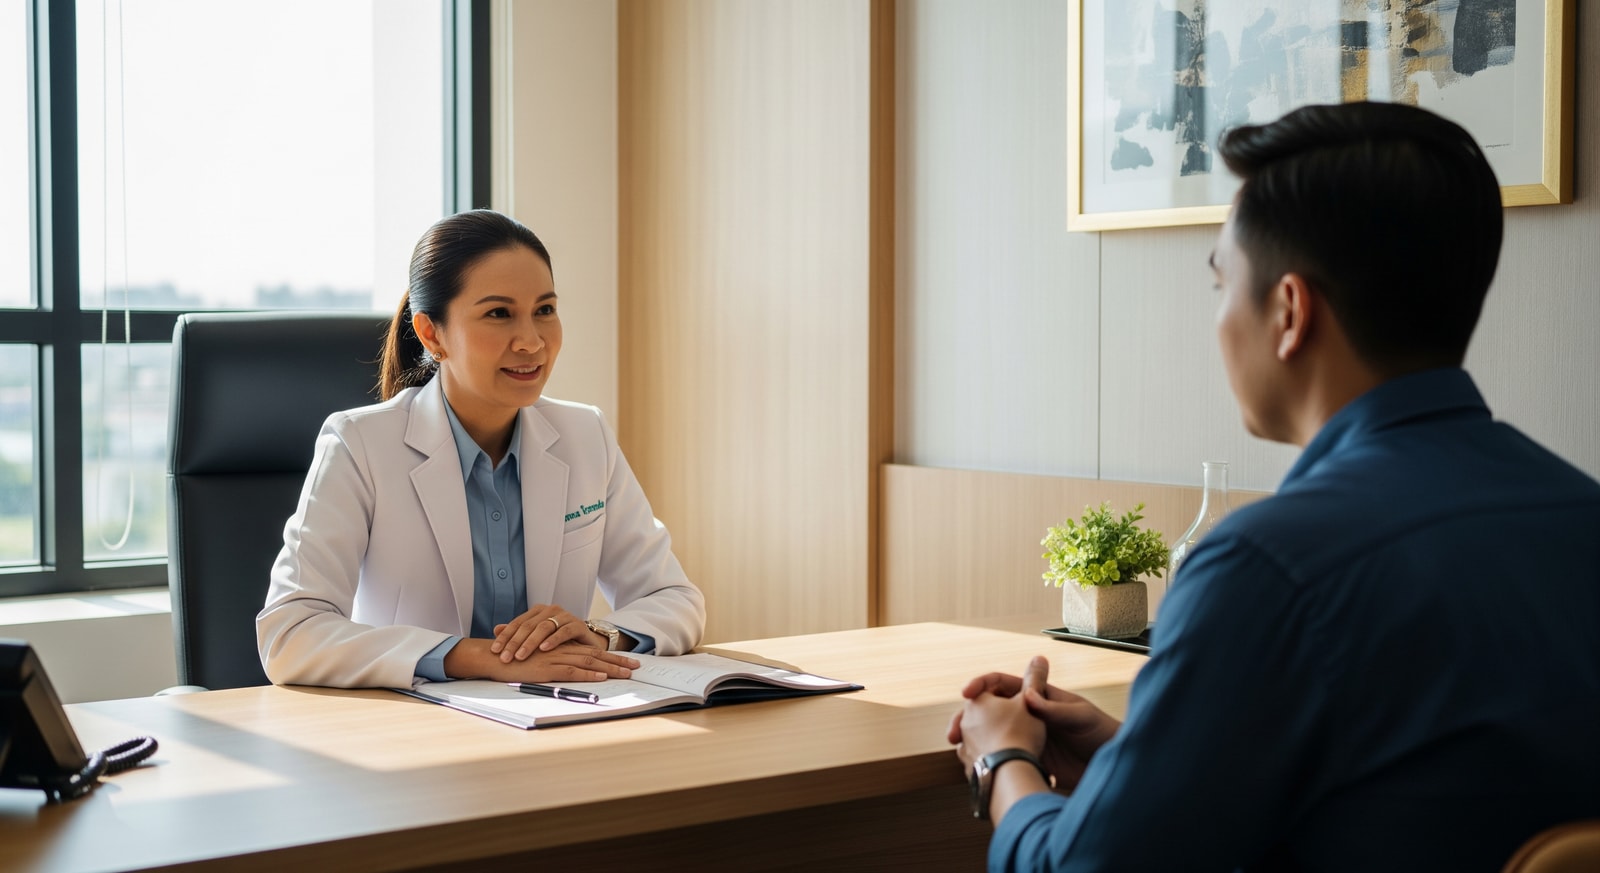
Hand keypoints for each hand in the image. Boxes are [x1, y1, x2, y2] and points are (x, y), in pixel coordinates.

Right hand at [444, 638, 637, 682]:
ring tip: (627, 673)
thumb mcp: (538, 662)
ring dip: (610, 668)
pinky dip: (588, 673)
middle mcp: (561, 651)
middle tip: (637, 667)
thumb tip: (569, 671)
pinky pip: (572, 670)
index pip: (590, 652)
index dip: (610, 657)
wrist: (494, 657)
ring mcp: (555, 658)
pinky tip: (602, 677)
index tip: (627, 663)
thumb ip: (552, 663)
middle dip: (618, 662)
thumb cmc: (513, 661)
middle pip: (595, 655)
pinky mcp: (547, 668)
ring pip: (589, 662)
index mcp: (561, 649)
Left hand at [490, 605, 605, 661]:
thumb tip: (496, 629)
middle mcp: (550, 610)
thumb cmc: (559, 641)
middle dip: (515, 642)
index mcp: (538, 611)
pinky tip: (544, 648)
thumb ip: (518, 632)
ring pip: (544, 627)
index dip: (505, 636)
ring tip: (520, 655)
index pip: (517, 623)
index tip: (495, 650)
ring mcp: (564, 616)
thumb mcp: (537, 637)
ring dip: (530, 642)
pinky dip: (553, 640)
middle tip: (505, 657)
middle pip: (528, 626)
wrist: (587, 642)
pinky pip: (563, 631)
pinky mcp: (577, 624)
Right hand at [948, 655, 1120, 789]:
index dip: (982, 685)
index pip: (1002, 684)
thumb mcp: (1080, 717)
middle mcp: (1029, 716)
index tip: (966, 693)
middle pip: (989, 711)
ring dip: (973, 743)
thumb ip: (1054, 708)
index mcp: (1038, 698)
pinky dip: (988, 762)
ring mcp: (1027, 739)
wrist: (1114, 768)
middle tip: (952, 732)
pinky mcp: (1031, 761)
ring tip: (959, 753)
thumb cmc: (1102, 734)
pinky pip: (1003, 758)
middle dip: (967, 718)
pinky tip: (977, 771)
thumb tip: (1027, 696)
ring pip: (992, 737)